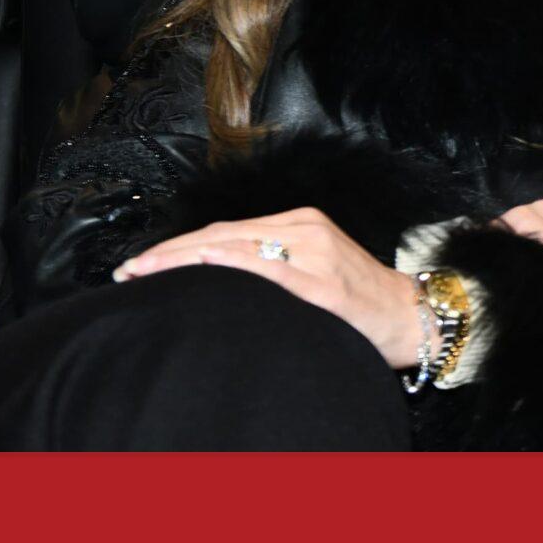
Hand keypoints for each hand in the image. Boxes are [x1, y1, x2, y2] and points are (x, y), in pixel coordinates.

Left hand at [114, 208, 431, 367]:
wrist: (414, 319)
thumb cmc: (360, 305)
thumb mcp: (314, 271)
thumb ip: (272, 266)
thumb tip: (212, 278)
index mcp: (301, 223)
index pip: (226, 230)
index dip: (179, 246)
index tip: (141, 265)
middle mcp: (306, 229)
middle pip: (223, 234)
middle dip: (170, 253)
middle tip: (128, 272)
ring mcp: (316, 253)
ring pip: (237, 246)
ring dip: (185, 259)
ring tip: (145, 273)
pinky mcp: (325, 283)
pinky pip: (271, 269)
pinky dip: (234, 263)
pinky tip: (204, 263)